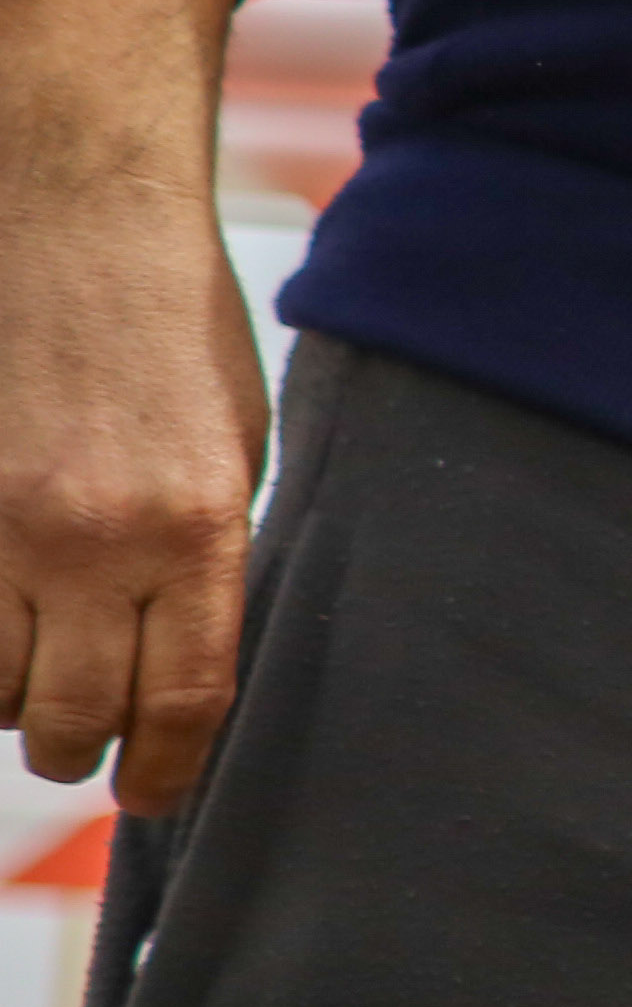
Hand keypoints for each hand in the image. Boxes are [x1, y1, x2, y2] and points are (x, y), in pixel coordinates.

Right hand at [0, 0, 263, 812]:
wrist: (74, 210)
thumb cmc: (170, 323)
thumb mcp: (232, 446)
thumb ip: (207, 556)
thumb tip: (189, 663)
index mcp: (195, 527)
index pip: (181, 701)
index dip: (167, 771)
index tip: (158, 796)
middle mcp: (92, 538)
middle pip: (71, 714)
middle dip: (79, 749)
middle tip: (83, 748)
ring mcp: (0, 522)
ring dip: (8, 703)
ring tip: (29, 690)